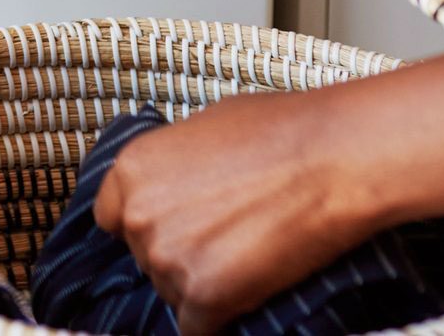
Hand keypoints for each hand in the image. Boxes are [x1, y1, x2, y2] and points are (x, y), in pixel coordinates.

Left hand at [93, 91, 381, 334]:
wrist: (332, 157)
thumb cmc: (282, 131)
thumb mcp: (204, 127)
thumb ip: (174, 164)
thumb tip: (177, 184)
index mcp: (131, 168)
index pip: (111, 217)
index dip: (147, 225)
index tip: (174, 229)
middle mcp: (137, 214)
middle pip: (144, 257)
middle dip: (179, 254)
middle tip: (226, 242)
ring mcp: (167, 258)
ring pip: (171, 292)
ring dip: (201, 287)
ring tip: (248, 260)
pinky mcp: (204, 296)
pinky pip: (198, 328)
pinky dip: (219, 322)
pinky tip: (245, 302)